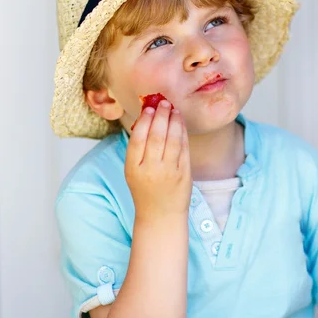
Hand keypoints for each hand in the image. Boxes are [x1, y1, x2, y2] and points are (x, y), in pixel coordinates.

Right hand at [124, 100, 191, 220]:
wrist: (161, 215)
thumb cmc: (145, 190)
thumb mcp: (133, 171)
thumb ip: (138, 150)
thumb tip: (146, 119)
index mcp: (133, 168)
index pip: (138, 138)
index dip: (144, 120)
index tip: (149, 108)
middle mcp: (151, 169)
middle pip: (156, 136)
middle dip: (161, 116)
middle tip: (163, 102)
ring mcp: (169, 172)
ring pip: (173, 139)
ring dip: (174, 121)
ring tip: (173, 109)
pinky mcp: (184, 174)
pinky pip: (184, 148)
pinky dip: (183, 132)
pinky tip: (180, 122)